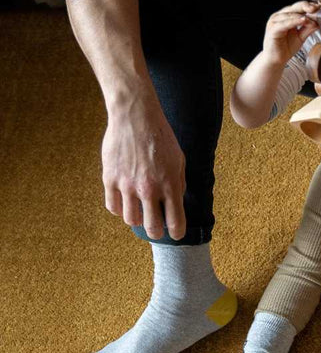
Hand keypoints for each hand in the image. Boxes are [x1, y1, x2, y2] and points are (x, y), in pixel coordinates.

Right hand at [102, 95, 186, 240]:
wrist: (135, 117)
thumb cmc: (161, 138)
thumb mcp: (179, 160)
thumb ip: (178, 184)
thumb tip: (175, 203)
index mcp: (170, 184)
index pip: (176, 221)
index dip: (177, 233)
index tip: (176, 235)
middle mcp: (148, 188)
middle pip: (152, 227)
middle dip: (156, 232)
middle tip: (157, 229)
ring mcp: (127, 185)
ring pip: (130, 219)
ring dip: (137, 218)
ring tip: (140, 211)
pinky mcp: (110, 179)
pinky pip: (113, 206)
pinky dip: (119, 209)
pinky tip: (125, 202)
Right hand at [262, 1, 319, 64]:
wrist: (275, 60)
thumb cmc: (286, 48)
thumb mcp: (300, 37)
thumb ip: (308, 29)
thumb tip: (318, 22)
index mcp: (285, 16)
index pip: (298, 7)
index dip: (308, 6)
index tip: (319, 7)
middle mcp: (279, 16)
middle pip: (294, 7)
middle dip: (306, 7)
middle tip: (317, 8)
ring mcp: (274, 22)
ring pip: (290, 15)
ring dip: (303, 16)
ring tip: (313, 19)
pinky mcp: (273, 29)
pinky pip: (285, 23)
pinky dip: (294, 21)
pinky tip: (303, 20)